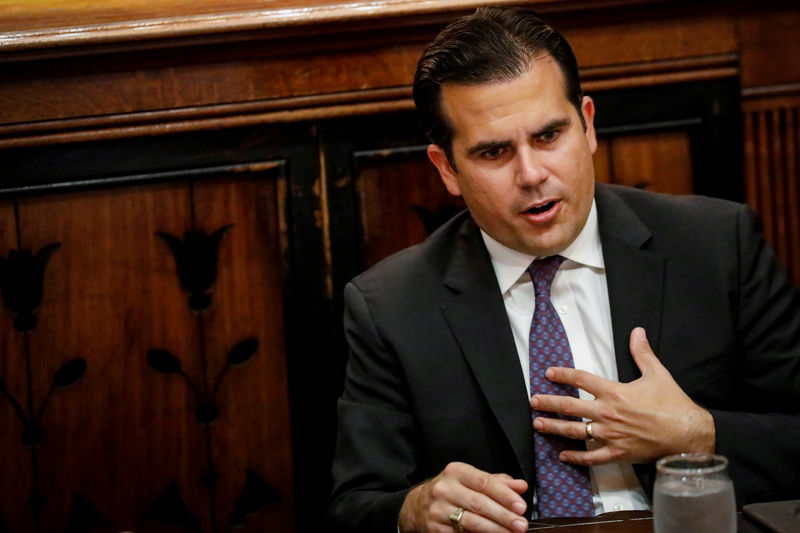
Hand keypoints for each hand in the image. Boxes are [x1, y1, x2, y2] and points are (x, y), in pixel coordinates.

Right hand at [398, 462, 528, 532]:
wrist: (417, 505)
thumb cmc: (451, 490)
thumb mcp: (470, 479)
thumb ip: (496, 482)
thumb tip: (520, 486)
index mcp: (456, 472)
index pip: (484, 482)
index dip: (505, 495)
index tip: (521, 506)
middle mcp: (445, 489)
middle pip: (479, 504)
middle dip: (503, 516)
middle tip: (521, 525)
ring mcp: (438, 510)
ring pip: (471, 522)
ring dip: (495, 529)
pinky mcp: (435, 529)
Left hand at [529, 327, 714, 465]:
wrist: (688, 434)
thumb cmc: (673, 404)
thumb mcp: (657, 373)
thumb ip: (642, 353)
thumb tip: (637, 331)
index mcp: (614, 392)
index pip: (581, 379)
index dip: (563, 374)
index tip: (549, 373)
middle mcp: (607, 413)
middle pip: (569, 406)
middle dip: (548, 403)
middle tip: (533, 402)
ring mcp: (610, 434)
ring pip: (574, 431)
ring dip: (554, 428)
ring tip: (538, 425)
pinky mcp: (617, 452)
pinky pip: (591, 456)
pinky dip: (576, 457)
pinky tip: (563, 455)